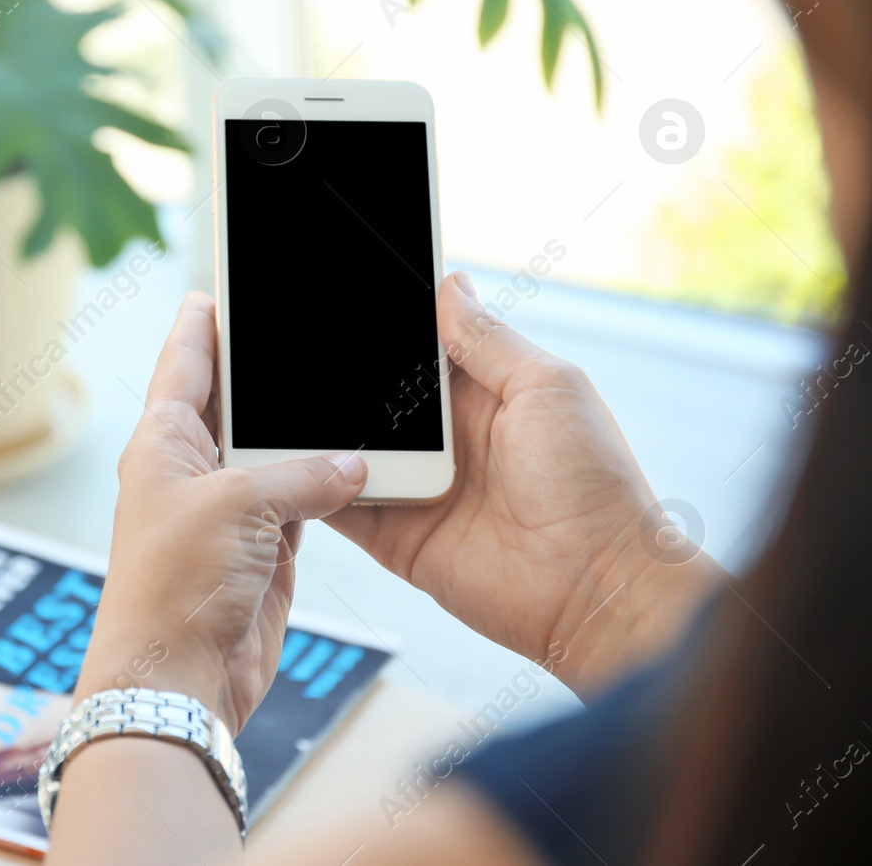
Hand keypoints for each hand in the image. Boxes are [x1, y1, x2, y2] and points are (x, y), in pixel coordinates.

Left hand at [76, 293, 367, 732]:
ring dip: (307, 435)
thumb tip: (350, 466)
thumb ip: (302, 474)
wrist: (177, 676)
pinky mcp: (261, 550)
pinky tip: (357, 466)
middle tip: (306, 333)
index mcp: (163, 442)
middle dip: (270, 374)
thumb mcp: (239, 506)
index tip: (223, 287)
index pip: (186, 362)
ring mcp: (228, 512)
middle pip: (236, 403)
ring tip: (347, 392)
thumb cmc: (176, 584)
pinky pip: (302, 502)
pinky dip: (328, 486)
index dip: (205, 322)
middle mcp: (192, 470)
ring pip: (275, 454)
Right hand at [324, 272, 723, 692]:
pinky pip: (338, 504)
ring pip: (346, 445)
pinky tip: (283, 461)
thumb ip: (488, 339)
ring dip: (317, 427)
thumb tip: (449, 282)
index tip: (342, 292)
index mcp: (481, 394)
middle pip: (372, 394)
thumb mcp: (549, 388)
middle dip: (336, 374)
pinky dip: (310, 485)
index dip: (385, 322)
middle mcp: (444, 439)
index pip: (417, 346)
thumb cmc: (595, 487)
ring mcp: (416, 486)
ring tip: (274, 399)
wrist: (597, 589)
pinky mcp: (395, 535)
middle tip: (292, 346)